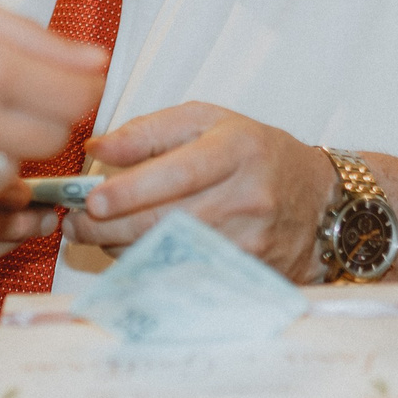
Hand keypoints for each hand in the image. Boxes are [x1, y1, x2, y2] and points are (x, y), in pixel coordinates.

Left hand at [70, 103, 337, 282]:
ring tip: (101, 235)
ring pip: (173, 253)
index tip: (91, 201)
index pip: (179, 172)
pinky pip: (188, 275)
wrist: (318, 201)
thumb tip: (97, 149)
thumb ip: (149, 131)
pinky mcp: (250, 273)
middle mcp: (249, 196)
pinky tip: (134, 255)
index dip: (131, 190)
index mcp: (237, 148)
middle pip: (169, 219)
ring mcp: (252, 241)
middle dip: (111, 226)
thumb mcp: (208, 122)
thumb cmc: (254, 153)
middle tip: (78, 224)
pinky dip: (153, 267)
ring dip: (125, 248)